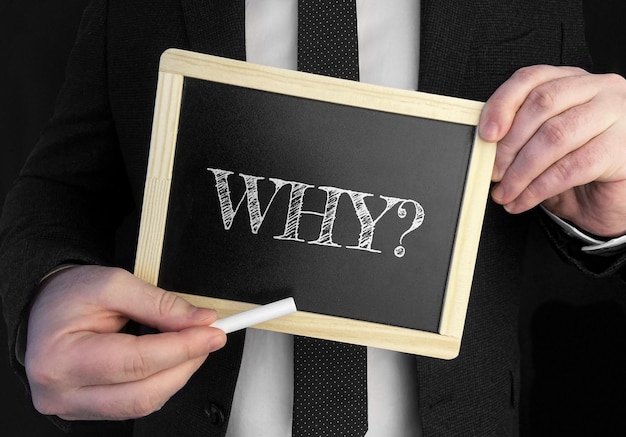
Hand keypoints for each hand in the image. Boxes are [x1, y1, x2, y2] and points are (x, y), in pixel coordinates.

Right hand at [25, 265, 225, 420]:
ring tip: (190, 346)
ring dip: (176, 376)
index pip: (136, 361)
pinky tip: (170, 361)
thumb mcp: (114, 284)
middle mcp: (62, 392)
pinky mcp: (86, 410)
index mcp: (62, 357)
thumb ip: (160, 304)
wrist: (44, 306)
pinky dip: (160, 383)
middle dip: (185, 364)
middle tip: (208, 338)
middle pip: (142, 393)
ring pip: (142, 404)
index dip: (182, 348)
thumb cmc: (69, 295)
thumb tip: (199, 321)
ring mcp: (72, 406)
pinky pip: (134, 405)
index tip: (212, 333)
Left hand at [479, 65, 625, 236]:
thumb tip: (484, 142)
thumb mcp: (543, 144)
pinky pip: (570, 167)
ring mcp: (616, 116)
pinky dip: (538, 188)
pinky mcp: (622, 149)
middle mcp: (600, 90)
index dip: (502, 105)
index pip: (531, 78)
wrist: (615, 202)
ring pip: (554, 136)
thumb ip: (519, 134)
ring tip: (506, 191)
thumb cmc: (580, 170)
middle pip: (541, 104)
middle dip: (509, 144)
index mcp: (575, 81)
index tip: (486, 134)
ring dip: (521, 170)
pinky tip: (524, 200)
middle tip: (493, 172)